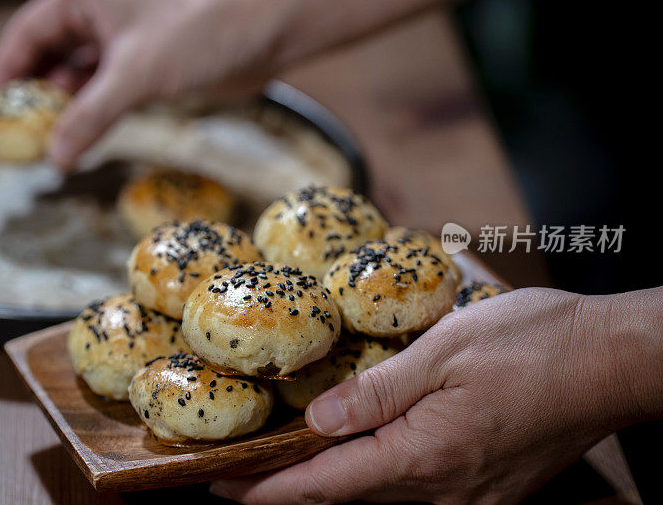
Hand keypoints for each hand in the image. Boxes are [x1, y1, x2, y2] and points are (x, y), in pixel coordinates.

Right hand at [0, 0, 283, 167]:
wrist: (265, 31)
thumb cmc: (202, 30)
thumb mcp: (135, 75)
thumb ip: (91, 117)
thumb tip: (54, 155)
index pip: (26, 35)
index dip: (2, 73)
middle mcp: (100, 16)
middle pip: (48, 58)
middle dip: (33, 97)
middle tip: (18, 138)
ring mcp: (124, 42)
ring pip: (79, 79)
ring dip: (65, 110)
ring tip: (48, 145)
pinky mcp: (148, 67)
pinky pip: (108, 93)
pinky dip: (94, 115)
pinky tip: (85, 138)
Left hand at [211, 287, 661, 503]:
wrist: (613, 362)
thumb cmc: (534, 346)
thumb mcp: (444, 352)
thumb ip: (377, 391)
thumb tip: (320, 420)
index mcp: (423, 456)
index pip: (324, 486)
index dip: (267, 491)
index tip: (222, 489)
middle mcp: (443, 492)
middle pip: (347, 497)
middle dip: (289, 488)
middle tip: (241, 473)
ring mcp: (469, 496)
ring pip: (379, 495)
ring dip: (329, 483)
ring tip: (286, 462)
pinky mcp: (488, 486)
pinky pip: (413, 488)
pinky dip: (372, 474)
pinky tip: (358, 452)